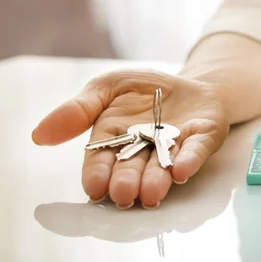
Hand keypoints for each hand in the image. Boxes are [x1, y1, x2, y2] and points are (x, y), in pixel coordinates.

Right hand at [32, 70, 229, 208]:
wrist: (189, 82)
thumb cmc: (144, 90)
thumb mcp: (107, 87)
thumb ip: (79, 109)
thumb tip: (40, 135)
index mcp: (116, 138)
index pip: (103, 159)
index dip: (98, 173)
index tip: (95, 186)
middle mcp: (145, 149)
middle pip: (133, 168)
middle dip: (127, 182)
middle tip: (122, 196)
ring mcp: (177, 145)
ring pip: (164, 166)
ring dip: (157, 179)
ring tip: (151, 192)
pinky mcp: (203, 137)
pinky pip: (197, 150)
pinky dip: (190, 160)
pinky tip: (182, 170)